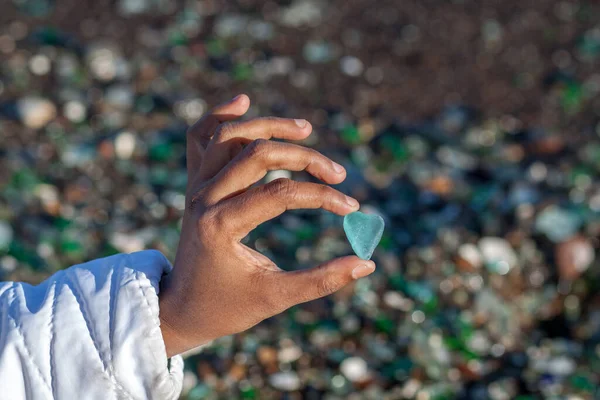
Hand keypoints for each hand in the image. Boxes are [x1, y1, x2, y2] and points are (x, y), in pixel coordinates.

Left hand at [158, 95, 375, 356]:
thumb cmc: (227, 307)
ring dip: (270, 126)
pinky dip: (220, 116)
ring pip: (230, 134)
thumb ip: (321, 281)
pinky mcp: (193, 183)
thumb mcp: (275, 298)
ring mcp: (195, 187)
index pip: (281, 193)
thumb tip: (367, 265)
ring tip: (306, 130)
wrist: (180, 307)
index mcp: (221, 226)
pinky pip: (200, 137)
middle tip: (337, 174)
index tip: (351, 207)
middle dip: (305, 158)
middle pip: (259, 153)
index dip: (322, 196)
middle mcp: (203, 198)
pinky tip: (244, 102)